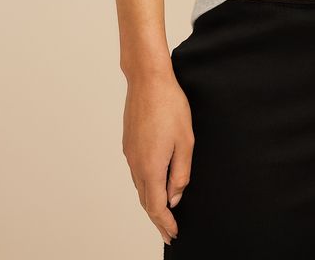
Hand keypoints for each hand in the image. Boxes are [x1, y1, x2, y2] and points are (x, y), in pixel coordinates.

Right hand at [121, 69, 194, 245]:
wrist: (148, 80)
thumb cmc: (170, 106)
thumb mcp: (185, 141)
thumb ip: (181, 173)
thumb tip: (175, 197)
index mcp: (151, 167)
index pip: (156, 206)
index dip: (165, 223)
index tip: (173, 233)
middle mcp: (136, 164)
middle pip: (145, 200)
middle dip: (157, 218)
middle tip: (169, 231)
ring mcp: (130, 154)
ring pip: (139, 186)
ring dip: (150, 202)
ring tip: (163, 212)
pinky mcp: (128, 144)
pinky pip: (136, 172)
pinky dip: (145, 185)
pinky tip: (154, 184)